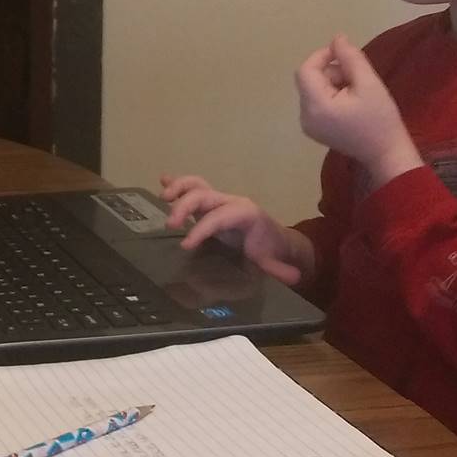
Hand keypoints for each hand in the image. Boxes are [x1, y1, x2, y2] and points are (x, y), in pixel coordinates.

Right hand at [159, 173, 308, 286]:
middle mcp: (230, 202)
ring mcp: (218, 200)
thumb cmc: (268, 248)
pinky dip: (177, 183)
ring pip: (197, 184)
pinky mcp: (209, 203)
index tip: (186, 244)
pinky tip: (162, 179)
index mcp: (245, 213)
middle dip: (185, 206)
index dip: (202, 229)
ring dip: (178, 188)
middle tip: (169, 225)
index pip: (219, 217)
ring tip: (163, 198)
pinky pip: (193, 188)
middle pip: (204, 194)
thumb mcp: (272, 261)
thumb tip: (293, 277)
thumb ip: (280, 269)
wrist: (273, 238)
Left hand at [293, 34, 422, 185]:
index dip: (322, 56)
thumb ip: (350, 58)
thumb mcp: (368, 83)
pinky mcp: (315, 129)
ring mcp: (308, 125)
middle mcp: (305, 116)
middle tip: (358, 77)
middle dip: (332, 71)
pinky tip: (351, 102)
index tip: (344, 53)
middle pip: (310, 79)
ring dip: (334, 82)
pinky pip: (317, 101)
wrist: (386, 153)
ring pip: (314, 89)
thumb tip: (337, 38)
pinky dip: (332, 95)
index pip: (306, 70)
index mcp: (315, 106)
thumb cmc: (380, 119)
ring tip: (357, 91)